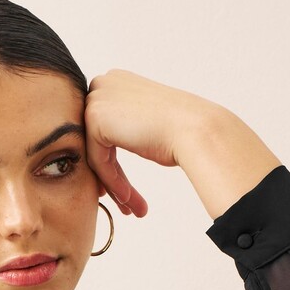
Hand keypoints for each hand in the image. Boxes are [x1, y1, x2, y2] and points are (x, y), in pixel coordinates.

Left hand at [84, 70, 222, 217]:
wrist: (194, 128)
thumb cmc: (181, 128)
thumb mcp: (148, 122)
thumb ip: (126, 125)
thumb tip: (114, 139)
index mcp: (117, 80)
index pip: (105, 129)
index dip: (112, 162)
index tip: (122, 187)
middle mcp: (104, 84)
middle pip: (98, 142)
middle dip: (112, 177)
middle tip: (125, 202)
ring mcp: (98, 99)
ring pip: (97, 154)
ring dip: (115, 185)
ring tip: (131, 209)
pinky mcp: (95, 118)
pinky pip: (97, 160)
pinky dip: (112, 181)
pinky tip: (128, 199)